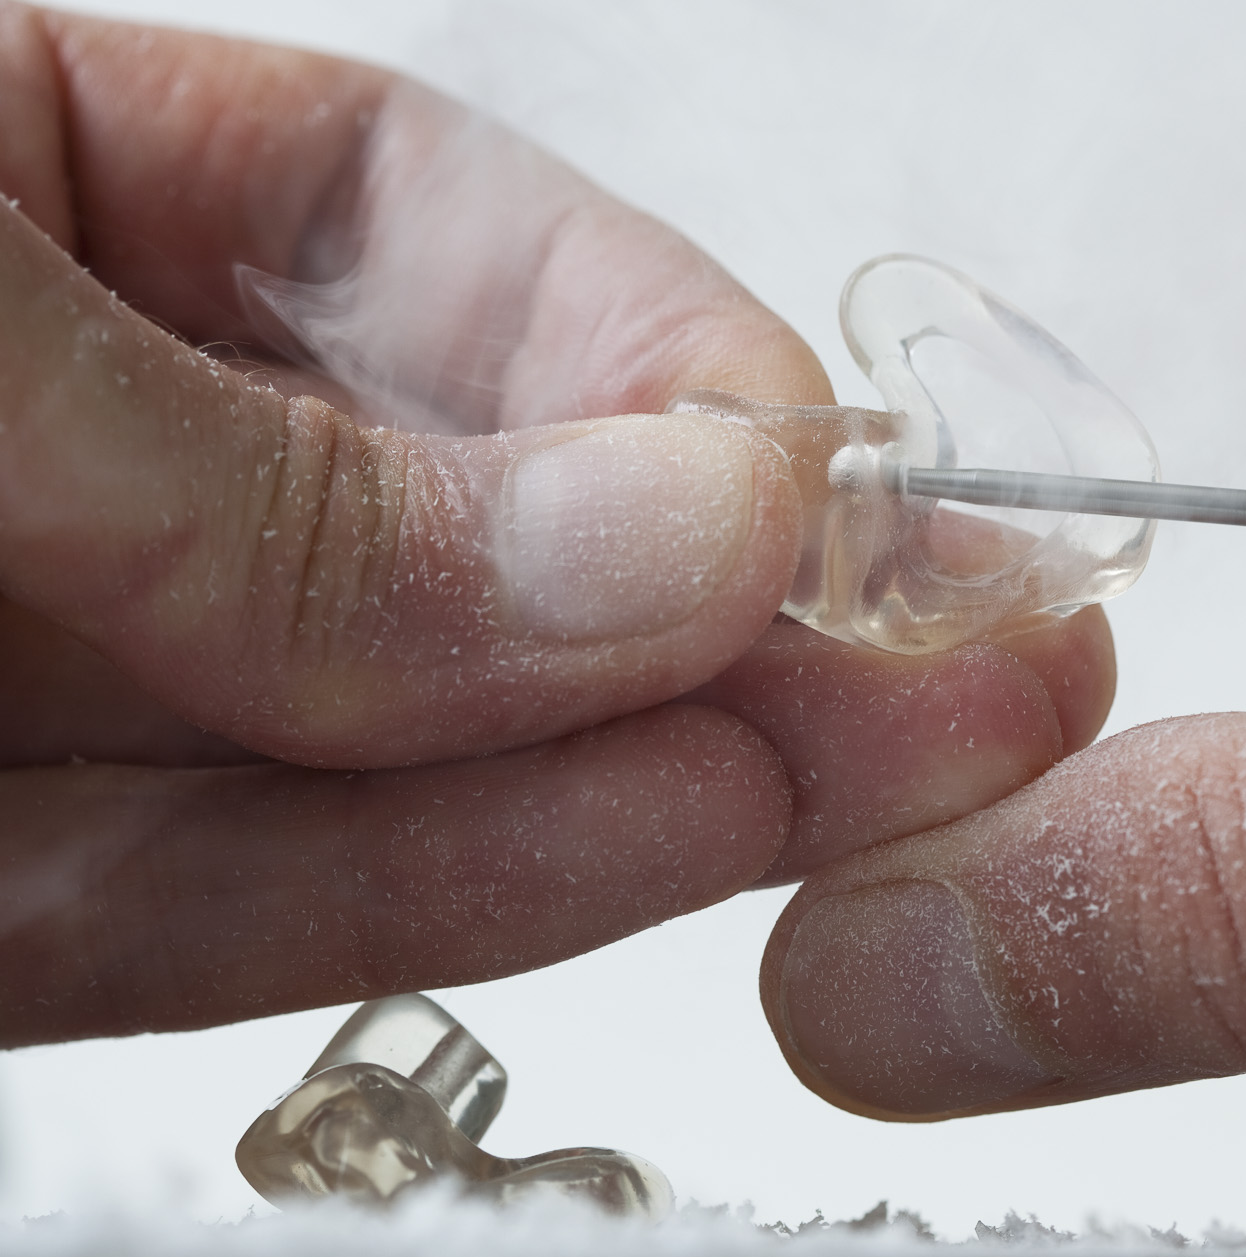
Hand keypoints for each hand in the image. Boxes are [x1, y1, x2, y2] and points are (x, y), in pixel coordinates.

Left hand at [0, 7, 1111, 1044]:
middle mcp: (48, 434)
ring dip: (645, 760)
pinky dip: (442, 891)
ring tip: (886, 764)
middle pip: (444, 508)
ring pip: (377, 732)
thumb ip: (287, 483)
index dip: (650, 349)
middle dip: (717, 596)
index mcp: (13, 192)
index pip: (413, 222)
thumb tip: (669, 545)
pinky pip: (222, 894)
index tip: (808, 482)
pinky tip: (662, 846)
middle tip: (968, 650)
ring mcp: (10, 665)